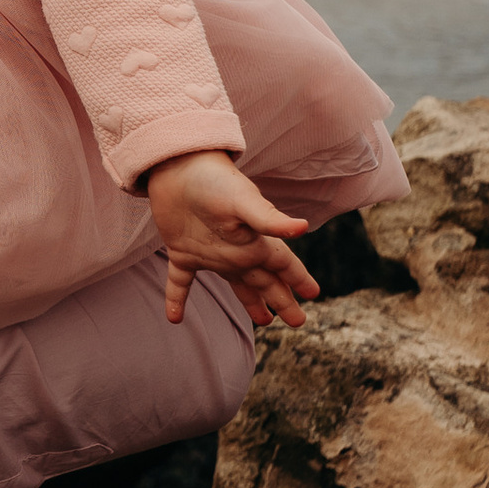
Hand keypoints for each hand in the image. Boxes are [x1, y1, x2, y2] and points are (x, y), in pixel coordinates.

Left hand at [145, 150, 319, 330]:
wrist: (176, 166)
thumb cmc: (214, 180)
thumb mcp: (245, 201)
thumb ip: (270, 220)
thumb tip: (303, 228)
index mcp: (255, 242)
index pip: (283, 265)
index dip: (299, 279)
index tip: (314, 294)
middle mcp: (237, 251)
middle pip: (265, 282)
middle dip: (282, 300)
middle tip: (298, 322)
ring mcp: (209, 253)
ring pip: (236, 285)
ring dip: (250, 302)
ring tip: (264, 320)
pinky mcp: (182, 253)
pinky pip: (180, 282)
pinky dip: (177, 299)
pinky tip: (174, 318)